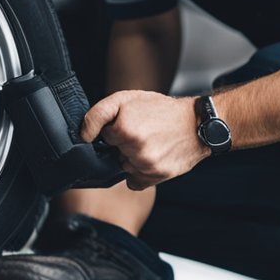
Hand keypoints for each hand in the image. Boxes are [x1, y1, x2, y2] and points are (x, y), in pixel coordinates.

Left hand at [79, 91, 209, 190]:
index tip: (131, 124)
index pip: (105, 136)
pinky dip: (140, 173)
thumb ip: (98, 114)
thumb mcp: (127, 98)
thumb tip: (84, 136)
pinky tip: (153, 158)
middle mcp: (134, 148)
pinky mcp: (156, 176)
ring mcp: (146, 164)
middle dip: (125, 143)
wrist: (196, 124)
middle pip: (115, 152)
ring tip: (152, 143)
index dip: (116, 128)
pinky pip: (134, 181)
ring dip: (133, 158)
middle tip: (145, 132)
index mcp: (124, 128)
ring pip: (124, 166)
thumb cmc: (162, 110)